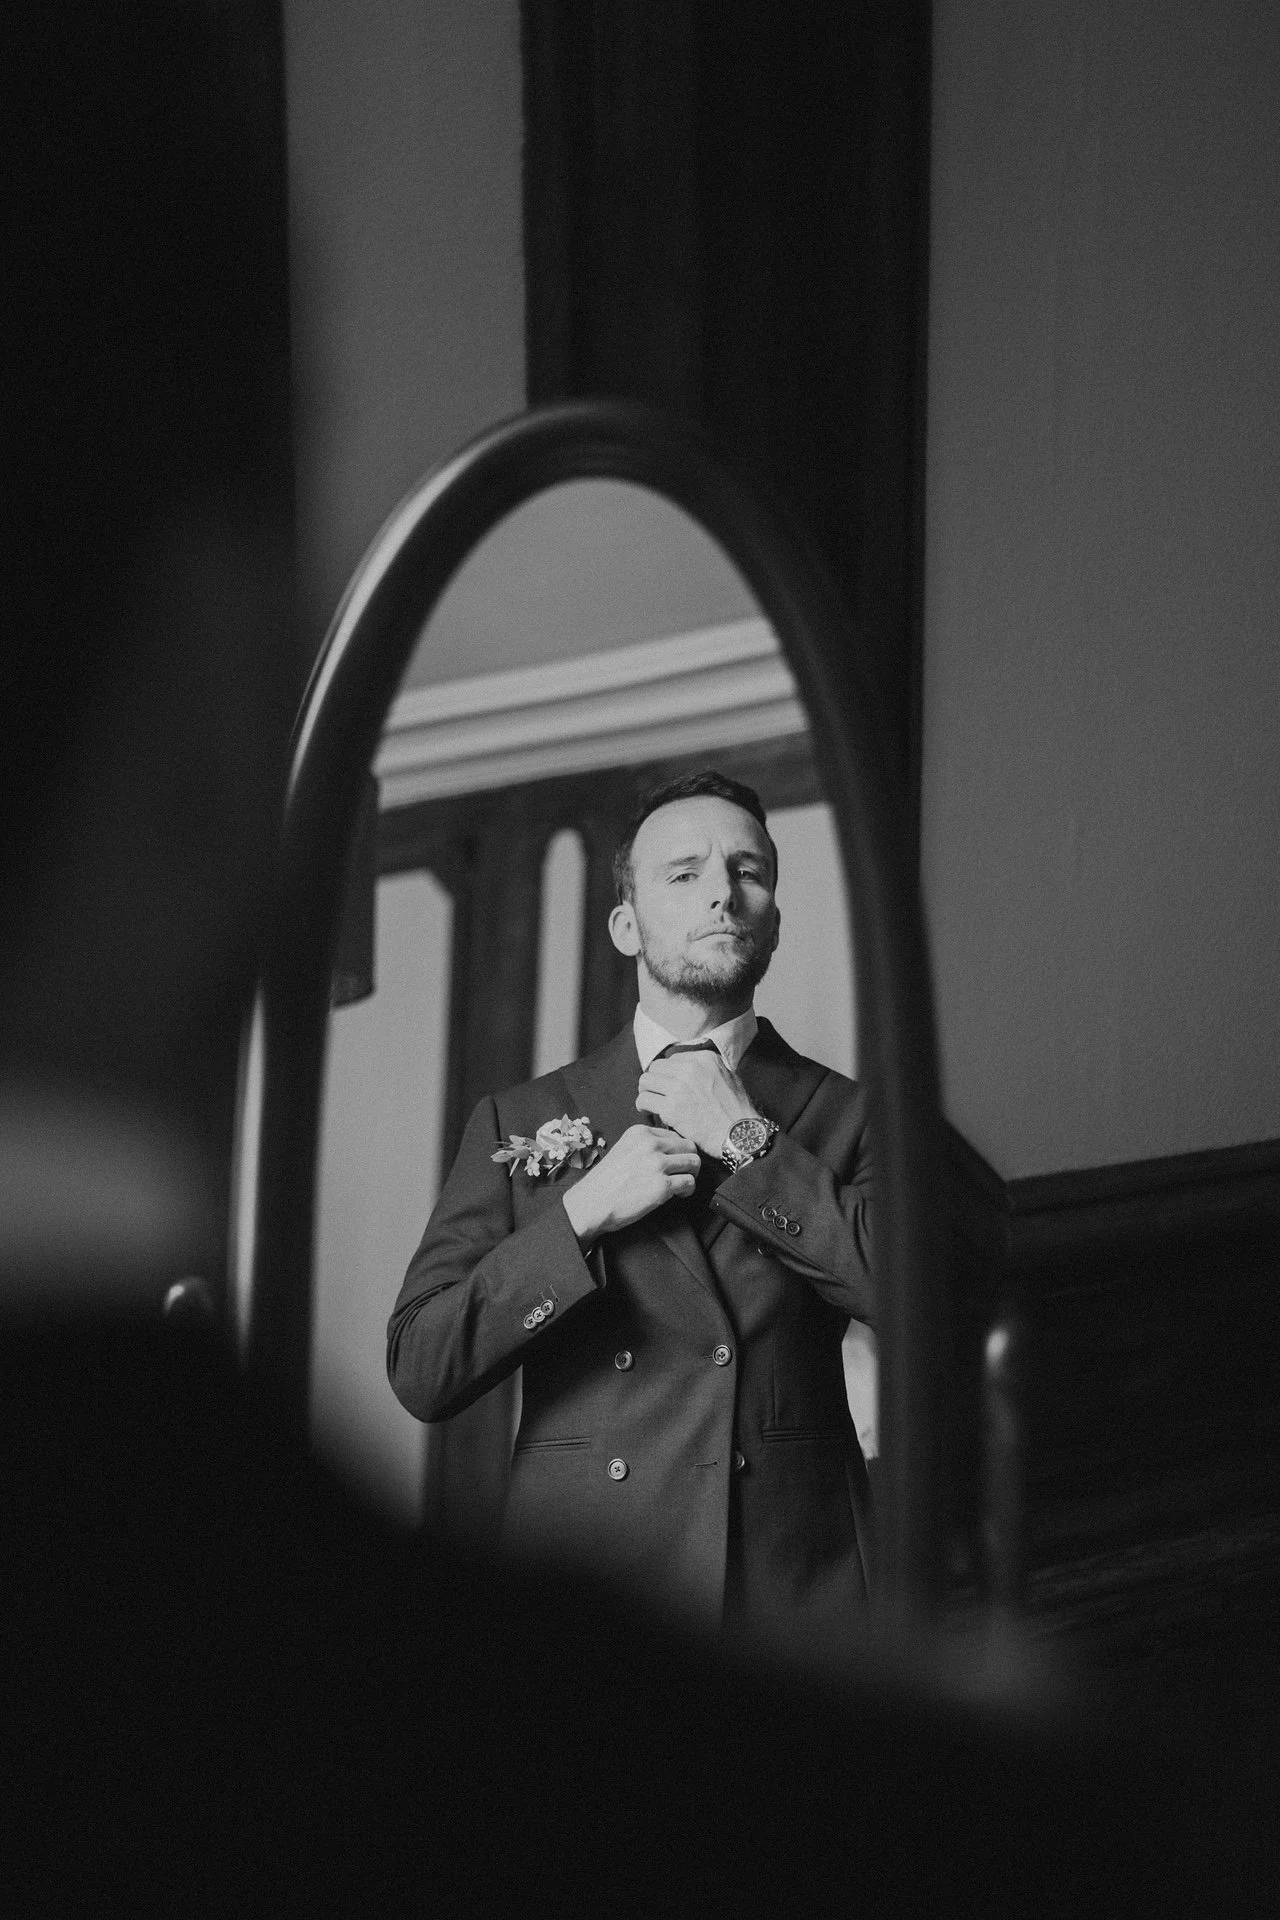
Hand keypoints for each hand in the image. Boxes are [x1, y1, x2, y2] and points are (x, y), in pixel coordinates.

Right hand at [561, 1125, 699, 1243]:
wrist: (591, 1203)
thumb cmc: (606, 1182)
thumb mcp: (623, 1149)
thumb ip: (645, 1145)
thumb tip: (671, 1151)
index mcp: (640, 1133)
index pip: (674, 1135)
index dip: (677, 1151)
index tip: (673, 1163)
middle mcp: (650, 1144)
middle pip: (689, 1146)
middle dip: (689, 1161)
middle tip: (682, 1174)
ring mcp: (657, 1164)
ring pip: (694, 1162)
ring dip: (691, 1175)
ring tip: (681, 1185)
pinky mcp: (662, 1185)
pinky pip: (689, 1182)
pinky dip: (688, 1190)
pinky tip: (678, 1195)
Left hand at [635, 1052, 759, 1159]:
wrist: (740, 1133)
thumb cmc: (737, 1110)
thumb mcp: (729, 1077)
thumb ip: (708, 1069)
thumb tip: (689, 1070)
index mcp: (704, 1059)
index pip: (672, 1059)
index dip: (668, 1073)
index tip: (669, 1084)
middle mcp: (690, 1068)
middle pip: (656, 1068)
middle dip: (655, 1080)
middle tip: (656, 1093)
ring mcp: (679, 1087)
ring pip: (646, 1081)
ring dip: (646, 1091)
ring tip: (650, 1101)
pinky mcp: (671, 1107)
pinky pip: (644, 1099)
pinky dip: (643, 1105)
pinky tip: (648, 1111)